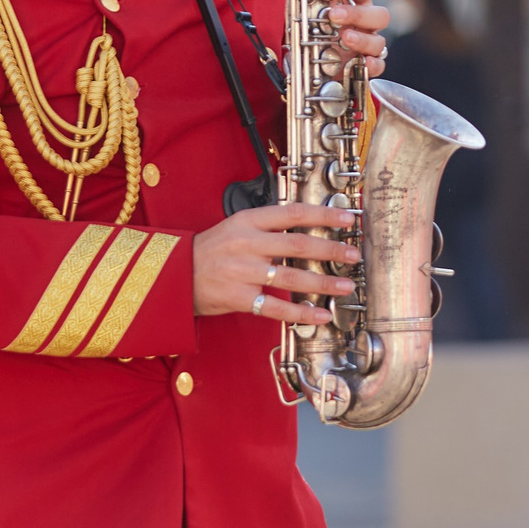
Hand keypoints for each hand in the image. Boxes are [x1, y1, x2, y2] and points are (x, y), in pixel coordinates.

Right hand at [194, 203, 357, 323]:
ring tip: (345, 285)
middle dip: (330, 250)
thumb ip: (268, 226)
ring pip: (291, 276)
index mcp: (248, 221)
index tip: (347, 218)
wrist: (174, 276)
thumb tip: (307, 225)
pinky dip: (301, 312)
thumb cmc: (211, 251)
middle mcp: (247, 244)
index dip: (323, 215)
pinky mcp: (240, 298)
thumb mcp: (236, 226)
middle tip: (353, 254)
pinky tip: (320, 314)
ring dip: (323, 282)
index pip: (292, 213)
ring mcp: (243, 272)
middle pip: (297, 244)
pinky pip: (276, 306)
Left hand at [287, 0, 389, 76]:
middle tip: (333, 15)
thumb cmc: (312, 26)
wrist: (307, 60)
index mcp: (355, 1)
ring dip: (363, 39)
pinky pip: (378, 65)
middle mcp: (365, 21)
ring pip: (379, 39)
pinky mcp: (365, 64)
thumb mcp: (300, 6)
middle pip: (379, 12)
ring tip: (344, 38)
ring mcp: (368, 43)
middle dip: (356, 13)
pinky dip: (373, 65)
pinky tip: (362, 63)